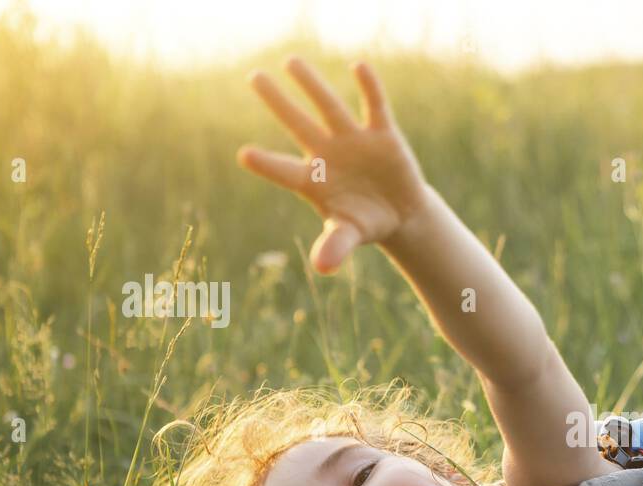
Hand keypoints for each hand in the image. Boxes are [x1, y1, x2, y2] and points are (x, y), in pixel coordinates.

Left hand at [237, 56, 429, 274]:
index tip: (244, 154)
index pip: (284, 170)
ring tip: (292, 62)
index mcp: (312, 180)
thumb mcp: (349, 235)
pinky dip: (369, 87)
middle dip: (278, 102)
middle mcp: (327, 154)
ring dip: (312, 85)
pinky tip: (358, 66)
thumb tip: (323, 268)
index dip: (266, 164)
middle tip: (254, 78)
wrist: (398, 213)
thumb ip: (335, 247)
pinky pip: (373, 106)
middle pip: (297, 124)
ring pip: (329, 107)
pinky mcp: (381, 134)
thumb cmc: (364, 223)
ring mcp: (353, 140)